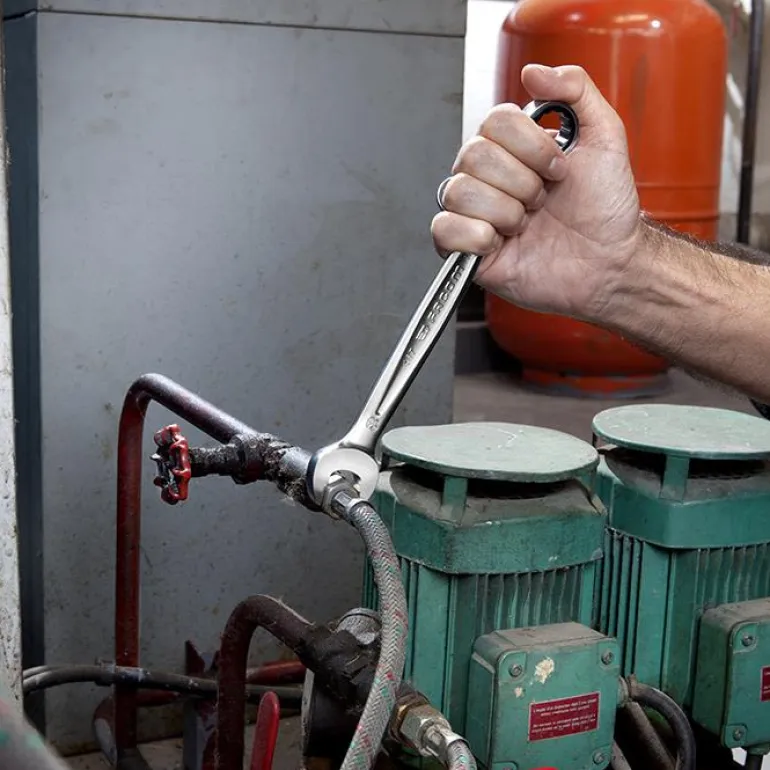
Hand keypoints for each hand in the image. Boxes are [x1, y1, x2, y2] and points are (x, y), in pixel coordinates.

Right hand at [431, 64, 641, 322]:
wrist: (608, 262)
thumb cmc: (604, 210)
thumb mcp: (605, 136)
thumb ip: (575, 90)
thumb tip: (533, 72)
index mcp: (512, 148)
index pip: (493, 122)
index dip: (530, 146)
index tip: (558, 168)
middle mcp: (487, 177)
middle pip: (473, 155)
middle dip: (522, 182)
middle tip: (543, 201)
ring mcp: (473, 212)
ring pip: (459, 191)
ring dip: (506, 212)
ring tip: (527, 224)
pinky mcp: (465, 249)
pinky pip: (444, 229)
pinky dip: (477, 237)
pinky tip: (502, 242)